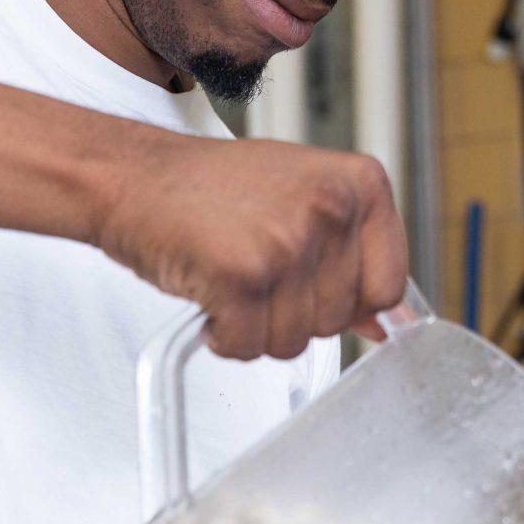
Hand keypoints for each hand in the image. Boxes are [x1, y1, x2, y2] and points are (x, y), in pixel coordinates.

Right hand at [95, 133, 408, 359]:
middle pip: (339, 321)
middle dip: (292, 312)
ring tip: (229, 273)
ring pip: (295, 341)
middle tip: (254, 266)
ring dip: (255, 325)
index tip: (308, 282)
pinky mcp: (243, 276)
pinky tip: (210, 292)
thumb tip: (384, 325)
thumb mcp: (301, 199)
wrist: (134, 176)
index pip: (389, 287)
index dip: (344, 300)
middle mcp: (331, 207)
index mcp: (360, 184)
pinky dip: (224, 336)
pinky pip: (249, 347)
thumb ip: (351, 257)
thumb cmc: (213, 189)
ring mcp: (288, 241)